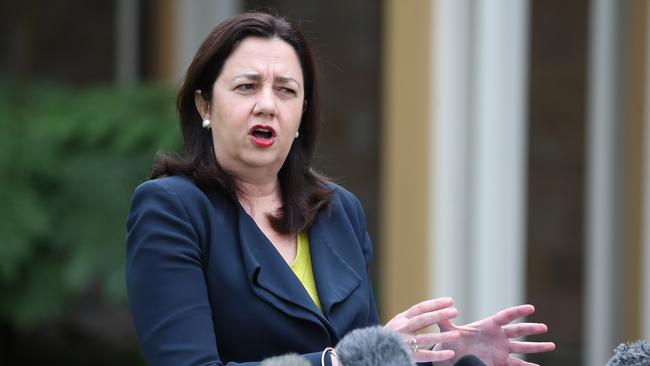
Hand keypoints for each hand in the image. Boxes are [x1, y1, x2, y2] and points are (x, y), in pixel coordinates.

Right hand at [384, 297, 461, 362]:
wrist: (372, 351)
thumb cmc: (388, 337)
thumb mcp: (396, 324)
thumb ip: (411, 318)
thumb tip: (431, 309)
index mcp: (401, 319)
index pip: (420, 308)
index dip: (435, 304)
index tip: (450, 301)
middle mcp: (401, 328)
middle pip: (423, 319)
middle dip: (440, 314)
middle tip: (455, 311)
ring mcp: (403, 342)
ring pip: (425, 338)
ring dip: (442, 336)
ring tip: (456, 334)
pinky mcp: (406, 355)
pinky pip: (425, 355)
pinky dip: (438, 355)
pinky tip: (450, 353)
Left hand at [433, 304, 554, 365]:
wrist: (452, 355)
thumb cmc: (451, 340)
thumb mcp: (448, 330)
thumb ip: (445, 321)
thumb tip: (444, 311)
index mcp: (488, 325)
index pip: (506, 316)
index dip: (518, 312)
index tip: (531, 308)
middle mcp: (498, 336)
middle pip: (517, 331)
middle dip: (531, 329)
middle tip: (544, 327)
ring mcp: (501, 349)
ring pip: (522, 347)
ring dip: (536, 347)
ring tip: (552, 345)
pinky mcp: (500, 362)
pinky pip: (516, 365)